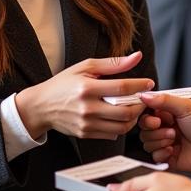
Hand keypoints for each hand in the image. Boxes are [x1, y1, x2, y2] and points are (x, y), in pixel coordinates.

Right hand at [14, 52, 153, 139]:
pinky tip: (120, 116)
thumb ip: (113, 63)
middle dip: (141, 105)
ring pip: (122, 126)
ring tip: (133, 107)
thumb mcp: (86, 67)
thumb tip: (137, 56)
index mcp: (87, 88)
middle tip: (143, 98)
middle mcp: (87, 108)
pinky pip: (113, 134)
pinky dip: (121, 126)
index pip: (122, 88)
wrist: (41, 106)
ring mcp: (87, 123)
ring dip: (134, 118)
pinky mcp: (86, 134)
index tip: (149, 83)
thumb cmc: (64, 84)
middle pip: (126, 111)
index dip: (140, 86)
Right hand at [138, 92, 190, 172]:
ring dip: (160, 141)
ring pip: (146, 143)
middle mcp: (163, 128)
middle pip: (143, 130)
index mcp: (166, 114)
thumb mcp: (185, 107)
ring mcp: (164, 143)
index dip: (147, 118)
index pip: (146, 114)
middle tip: (171, 130)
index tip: (157, 120)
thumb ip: (164, 100)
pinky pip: (153, 156)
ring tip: (175, 139)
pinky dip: (162, 153)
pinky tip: (174, 150)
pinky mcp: (166, 158)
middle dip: (155, 130)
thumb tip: (143, 95)